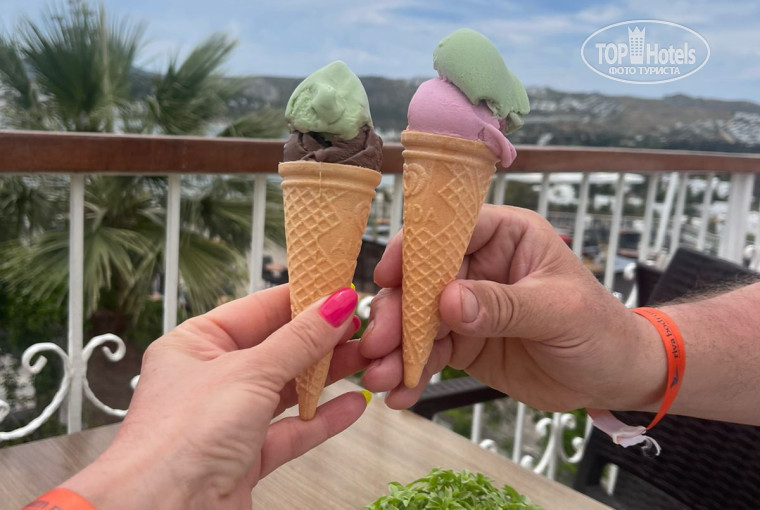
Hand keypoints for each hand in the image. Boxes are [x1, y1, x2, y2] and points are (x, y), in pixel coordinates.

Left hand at [61, 285, 368, 509]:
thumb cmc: (178, 441)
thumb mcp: (249, 374)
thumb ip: (298, 341)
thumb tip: (335, 305)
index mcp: (195, 344)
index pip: (258, 309)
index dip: (301, 298)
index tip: (339, 289)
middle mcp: (211, 378)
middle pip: (277, 348)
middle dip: (320, 338)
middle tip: (360, 325)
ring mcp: (229, 418)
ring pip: (286, 388)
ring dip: (326, 376)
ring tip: (363, 359)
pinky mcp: (245, 455)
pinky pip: (291, 430)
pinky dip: (322, 418)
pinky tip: (351, 405)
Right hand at [360, 205, 663, 413]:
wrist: (613, 377)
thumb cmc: (600, 330)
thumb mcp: (558, 313)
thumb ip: (504, 305)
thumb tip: (448, 301)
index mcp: (504, 236)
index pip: (449, 230)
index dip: (414, 250)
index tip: (388, 278)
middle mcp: (477, 265)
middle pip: (421, 280)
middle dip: (397, 314)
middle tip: (377, 347)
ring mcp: (466, 306)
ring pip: (417, 321)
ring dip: (395, 349)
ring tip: (380, 379)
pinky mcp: (461, 342)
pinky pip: (428, 354)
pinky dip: (412, 373)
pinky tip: (401, 394)